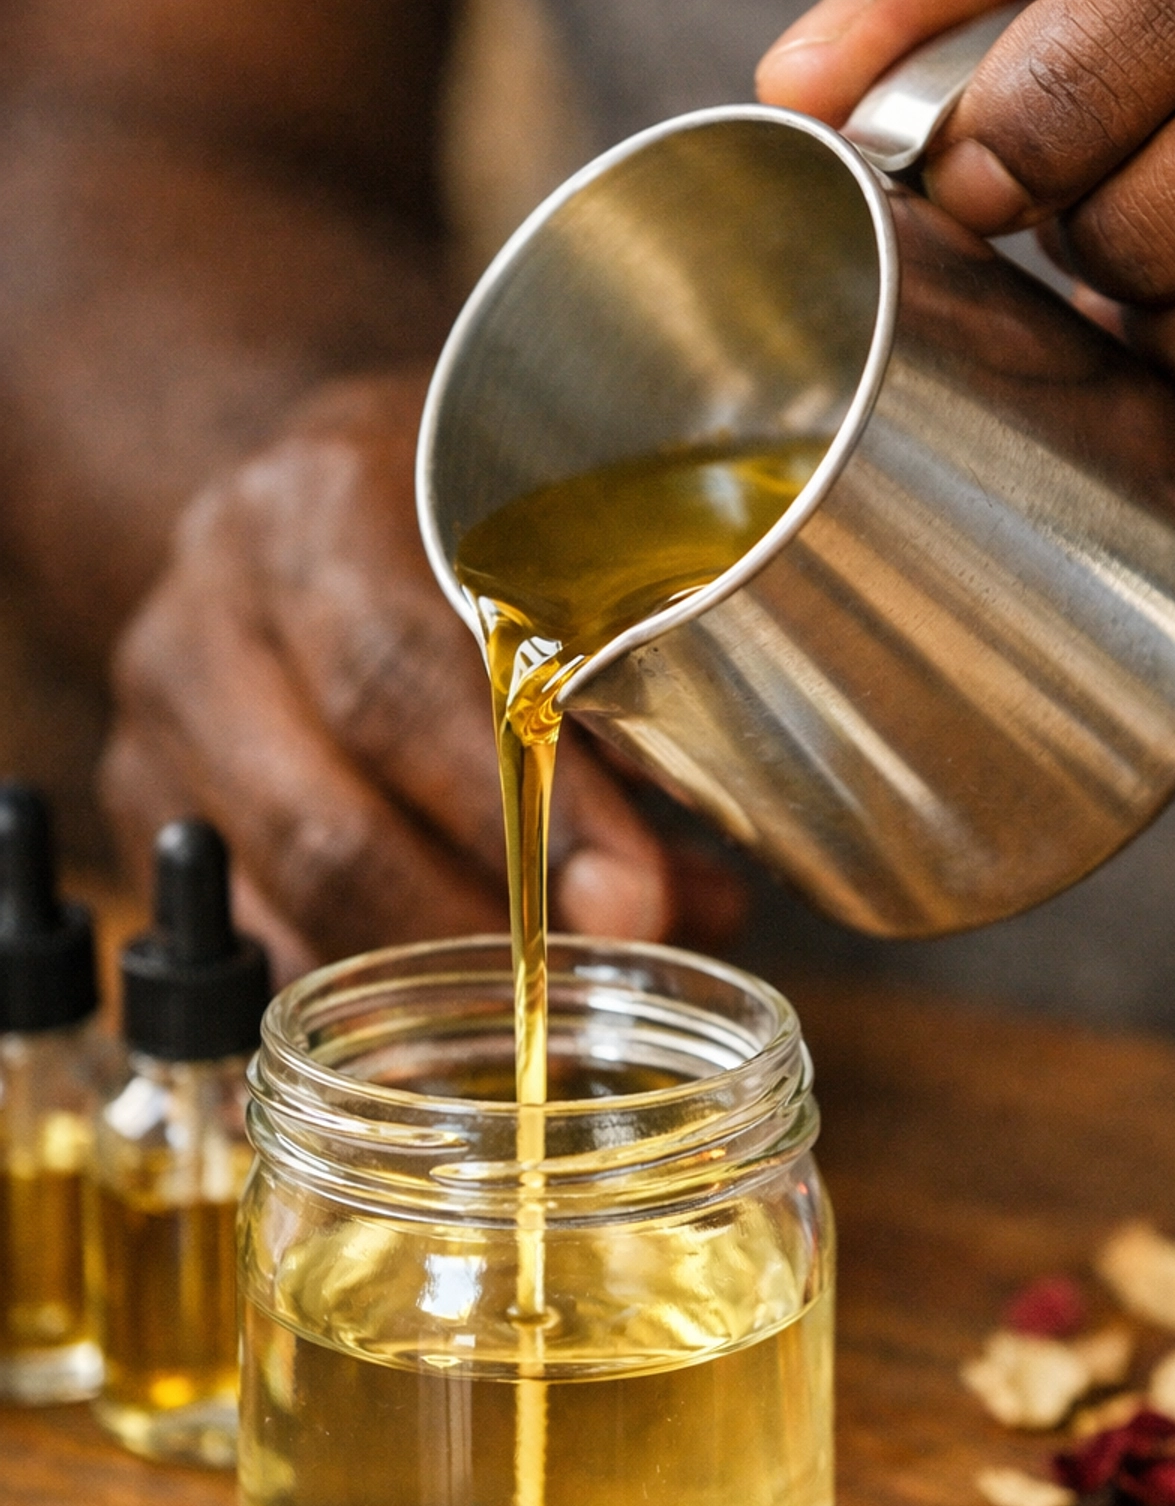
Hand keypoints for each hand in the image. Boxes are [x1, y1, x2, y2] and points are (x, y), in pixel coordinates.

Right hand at [102, 371, 744, 976]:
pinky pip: (256, 937)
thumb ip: (617, 689)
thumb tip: (696, 892)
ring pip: (287, 902)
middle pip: (331, 824)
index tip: (632, 902)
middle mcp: (210, 616)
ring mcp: (162, 724)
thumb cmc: (454, 520)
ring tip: (559, 998)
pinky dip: (369, 989)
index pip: (404, 683)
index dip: (523, 811)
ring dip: (434, 976)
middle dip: (479, 930)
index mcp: (315, 509)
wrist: (296, 501)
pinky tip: (459, 1004)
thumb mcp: (538, 543)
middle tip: (592, 986)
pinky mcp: (147, 808)